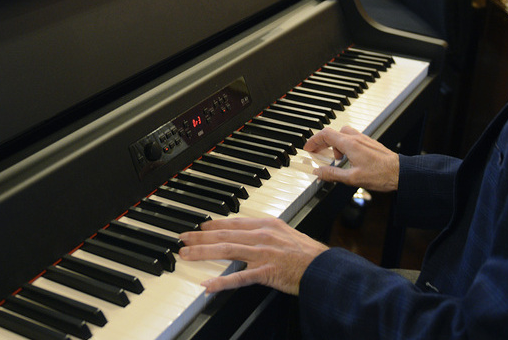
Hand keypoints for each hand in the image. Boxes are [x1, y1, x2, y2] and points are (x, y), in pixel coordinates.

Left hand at [178, 217, 326, 294]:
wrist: (324, 267)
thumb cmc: (308, 254)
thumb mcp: (286, 234)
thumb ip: (266, 233)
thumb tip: (250, 234)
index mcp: (266, 224)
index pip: (233, 222)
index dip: (213, 225)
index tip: (199, 227)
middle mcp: (262, 235)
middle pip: (224, 235)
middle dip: (200, 237)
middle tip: (183, 240)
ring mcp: (263, 254)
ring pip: (226, 250)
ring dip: (202, 253)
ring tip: (186, 255)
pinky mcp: (266, 272)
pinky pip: (240, 277)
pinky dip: (222, 281)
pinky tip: (208, 284)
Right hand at [305, 126, 399, 191]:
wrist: (400, 172)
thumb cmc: (380, 174)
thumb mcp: (352, 178)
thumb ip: (332, 174)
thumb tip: (318, 172)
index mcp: (349, 144)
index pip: (325, 135)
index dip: (314, 140)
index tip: (308, 148)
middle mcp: (356, 138)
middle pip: (333, 133)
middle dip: (322, 142)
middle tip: (317, 152)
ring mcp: (364, 140)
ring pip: (343, 134)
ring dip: (335, 143)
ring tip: (335, 158)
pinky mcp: (370, 144)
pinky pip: (352, 139)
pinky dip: (345, 145)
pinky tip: (348, 158)